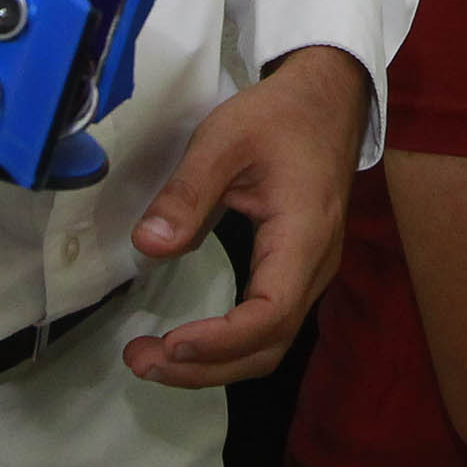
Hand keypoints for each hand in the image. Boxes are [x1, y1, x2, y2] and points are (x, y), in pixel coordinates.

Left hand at [123, 43, 370, 386]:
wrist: (326, 99)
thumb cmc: (279, 116)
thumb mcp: (224, 139)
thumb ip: (187, 193)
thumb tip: (147, 246)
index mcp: (304, 236)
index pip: (270, 314)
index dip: (221, 341)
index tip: (169, 342)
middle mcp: (316, 266)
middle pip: (267, 346)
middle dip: (203, 367)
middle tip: (139, 361)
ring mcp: (311, 273)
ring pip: (269, 344)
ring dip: (212, 364)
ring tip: (153, 359)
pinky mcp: (298, 271)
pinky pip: (268, 326)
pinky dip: (226, 345)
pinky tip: (187, 340)